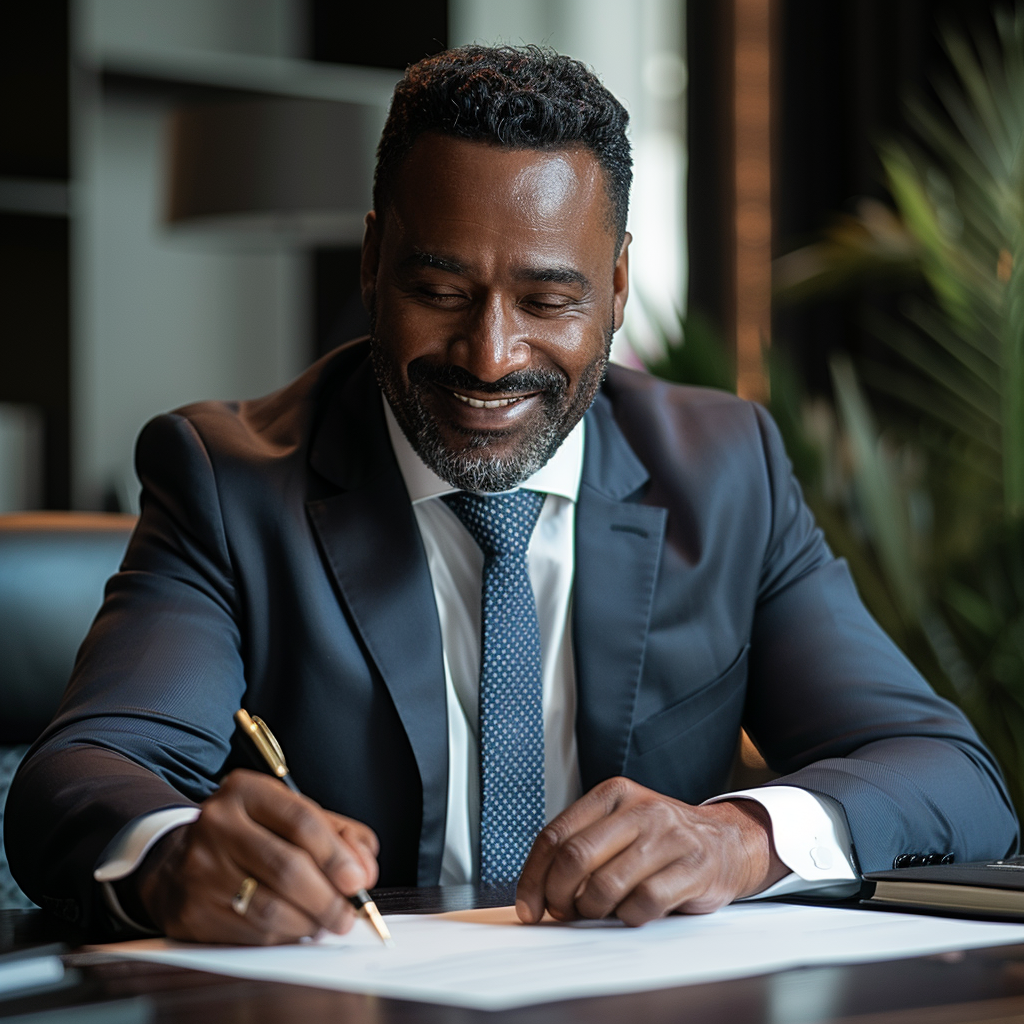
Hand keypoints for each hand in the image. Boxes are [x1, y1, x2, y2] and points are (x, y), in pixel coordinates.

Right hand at [132, 769, 378, 943]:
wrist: (179, 860)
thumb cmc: (252, 836)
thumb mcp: (293, 817)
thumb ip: (340, 836)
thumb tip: (365, 870)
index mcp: (246, 791)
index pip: (300, 821)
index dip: (336, 855)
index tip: (360, 881)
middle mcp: (217, 824)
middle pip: (287, 868)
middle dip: (329, 898)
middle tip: (349, 914)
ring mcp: (200, 869)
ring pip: (271, 908)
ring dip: (310, 922)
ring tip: (324, 921)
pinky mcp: (191, 911)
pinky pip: (252, 934)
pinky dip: (284, 937)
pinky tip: (293, 928)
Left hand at [515, 777, 787, 926]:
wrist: (728, 842)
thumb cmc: (662, 841)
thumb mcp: (621, 826)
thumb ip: (583, 846)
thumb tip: (536, 891)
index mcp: (613, 794)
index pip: (555, 834)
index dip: (533, 876)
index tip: (529, 906)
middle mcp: (640, 808)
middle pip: (575, 857)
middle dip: (558, 895)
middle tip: (562, 912)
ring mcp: (668, 836)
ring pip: (606, 884)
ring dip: (593, 910)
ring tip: (600, 912)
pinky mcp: (693, 866)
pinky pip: (644, 902)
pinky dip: (630, 917)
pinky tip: (634, 912)